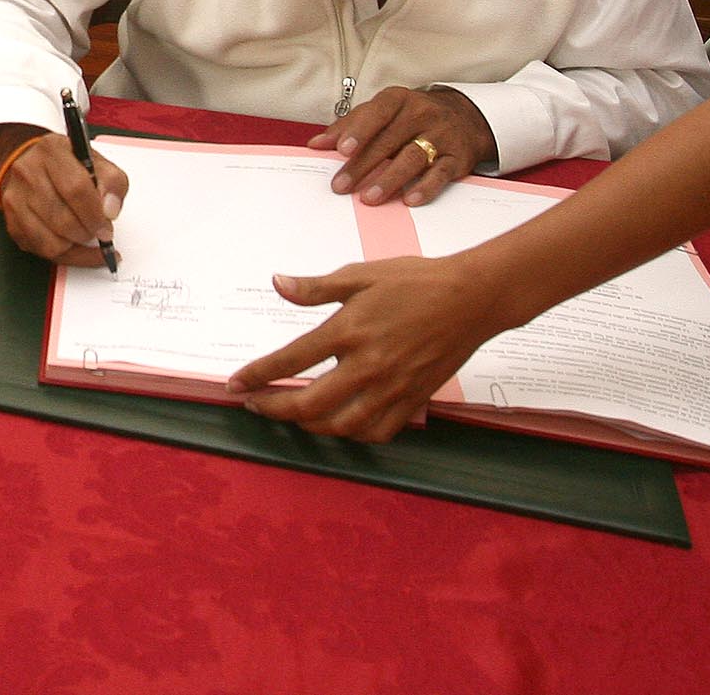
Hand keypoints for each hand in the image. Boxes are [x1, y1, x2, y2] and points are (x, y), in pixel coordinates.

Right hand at [0, 122, 129, 267]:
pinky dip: (65, 254)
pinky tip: (75, 246)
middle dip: (87, 233)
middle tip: (99, 233)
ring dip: (75, 245)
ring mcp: (15, 199)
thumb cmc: (67, 166)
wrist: (33, 165)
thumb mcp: (97, 162)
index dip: (95, 214)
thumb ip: (112, 182)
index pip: (75, 188)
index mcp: (51, 151)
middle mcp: (27, 172)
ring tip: (85, 236)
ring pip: (50, 240)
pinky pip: (42, 250)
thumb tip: (109, 210)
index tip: (107, 227)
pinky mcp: (12, 222)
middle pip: (62, 218)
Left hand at [226, 253, 511, 442]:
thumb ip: (316, 287)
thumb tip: (278, 283)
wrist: (472, 298)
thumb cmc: (417, 281)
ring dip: (308, 426)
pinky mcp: (413, 400)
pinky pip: (377, 432)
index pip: (291, 360)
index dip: (258, 375)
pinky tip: (338, 424)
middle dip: (274, 409)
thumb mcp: (361, 275)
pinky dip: (352, 434)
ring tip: (291, 414)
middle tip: (255, 405)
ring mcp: (392, 388)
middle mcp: (368, 365)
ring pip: (340, 426)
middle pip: (309, 404)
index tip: (237, 383)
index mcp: (349, 330)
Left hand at [316, 85, 496, 206]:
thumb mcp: (383, 112)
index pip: (377, 112)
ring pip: (413, 157)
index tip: (341, 149)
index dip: (359, 131)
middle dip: (363, 165)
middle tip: (342, 186)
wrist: (465, 117)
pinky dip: (425, 187)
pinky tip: (410, 199)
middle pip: (389, 140)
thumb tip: (317, 144)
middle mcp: (421, 114)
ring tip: (369, 198)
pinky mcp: (456, 158)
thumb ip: (350, 126)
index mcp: (399, 100)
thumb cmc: (412, 116)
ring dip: (389, 179)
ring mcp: (441, 136)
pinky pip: (441, 173)